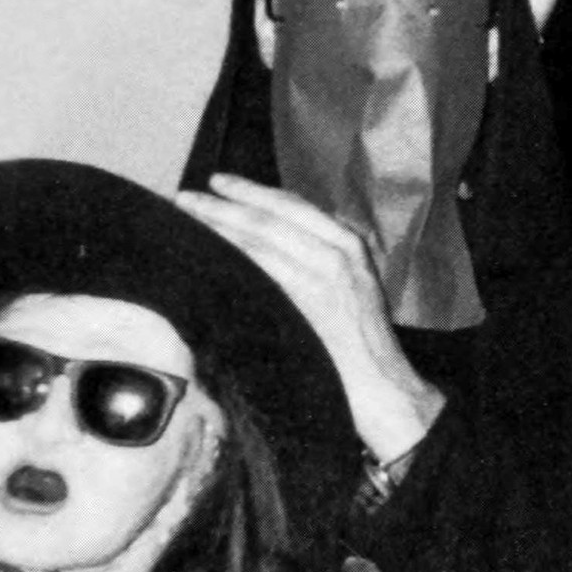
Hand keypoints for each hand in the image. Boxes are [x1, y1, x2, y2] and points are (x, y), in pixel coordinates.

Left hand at [176, 174, 444, 462]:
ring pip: (263, 237)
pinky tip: (209, 251)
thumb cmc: (363, 347)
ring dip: (220, 223)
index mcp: (349, 242)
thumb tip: (273, 243)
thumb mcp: (351, 289)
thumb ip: (320, 260)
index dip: (251, 191)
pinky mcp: (314, 301)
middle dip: (225, 202)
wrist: (386, 388)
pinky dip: (234, 254)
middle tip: (186, 197)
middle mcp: (341, 250)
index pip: (293, 205)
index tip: (218, 183)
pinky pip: (265, 267)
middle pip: (272, 215)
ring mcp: (328, 274)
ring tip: (188, 216)